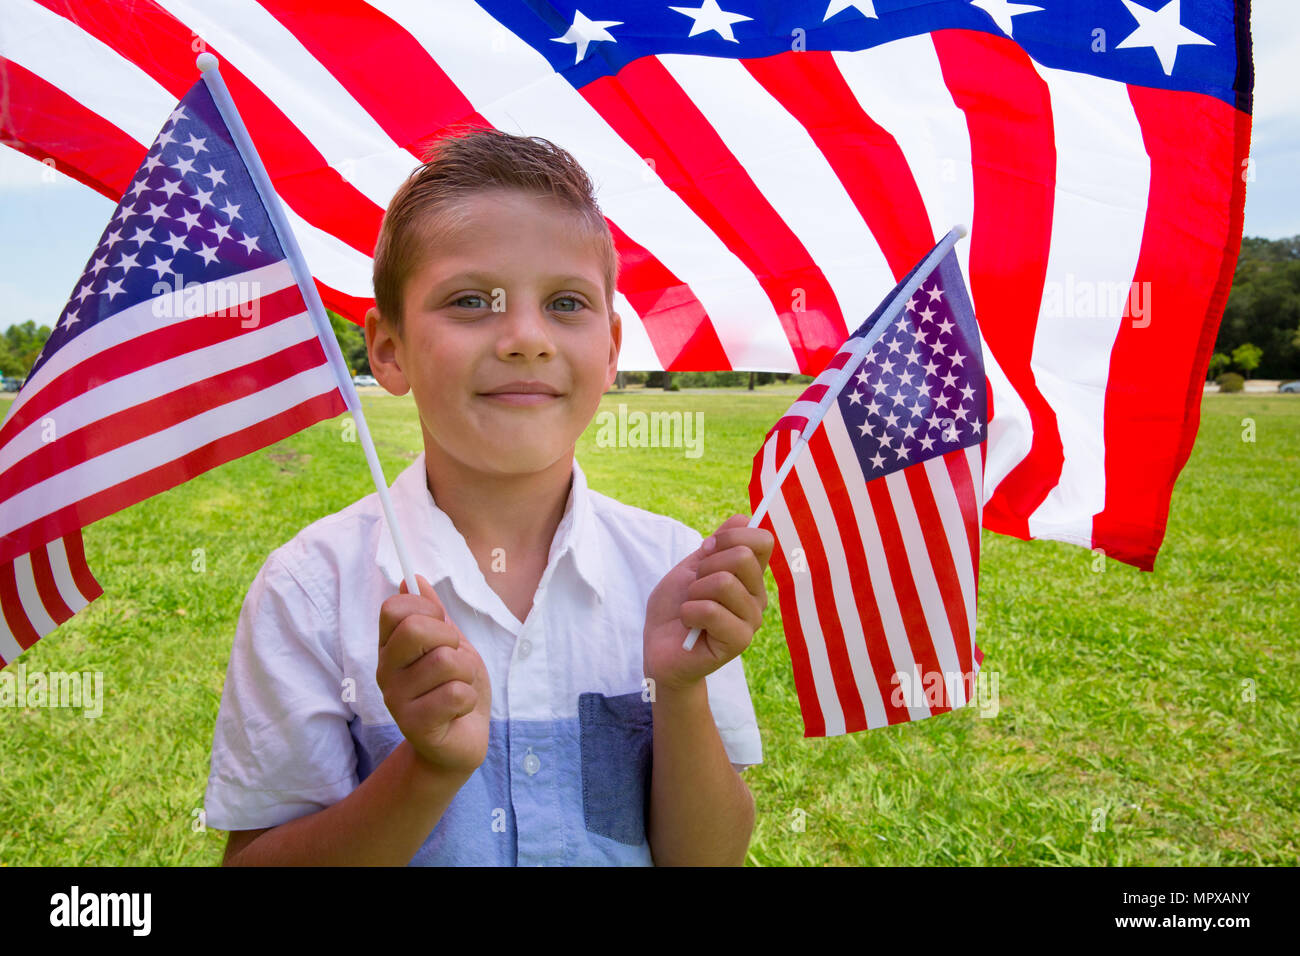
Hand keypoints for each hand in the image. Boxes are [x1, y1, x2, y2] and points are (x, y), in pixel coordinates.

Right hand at [377, 574, 490, 777]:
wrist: (461, 742)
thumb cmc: (455, 689)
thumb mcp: (451, 645)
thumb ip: (434, 615)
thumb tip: (414, 578)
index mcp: (390, 647)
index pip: (395, 608)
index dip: (428, 609)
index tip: (442, 627)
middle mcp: (385, 670)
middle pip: (416, 629)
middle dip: (451, 639)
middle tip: (453, 660)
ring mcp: (396, 699)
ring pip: (445, 661)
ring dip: (466, 673)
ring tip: (459, 688)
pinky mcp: (414, 725)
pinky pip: (455, 693)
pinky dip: (468, 699)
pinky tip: (457, 711)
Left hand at [643, 515, 773, 694]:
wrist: (659, 648)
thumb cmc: (675, 608)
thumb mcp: (691, 567)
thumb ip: (717, 544)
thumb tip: (743, 519)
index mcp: (749, 576)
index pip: (762, 539)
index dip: (731, 536)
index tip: (707, 550)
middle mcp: (757, 596)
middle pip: (742, 556)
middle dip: (705, 567)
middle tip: (694, 589)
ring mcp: (751, 619)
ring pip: (724, 582)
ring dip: (694, 593)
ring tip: (691, 609)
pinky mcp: (740, 640)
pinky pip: (712, 610)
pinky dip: (689, 613)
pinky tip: (690, 626)